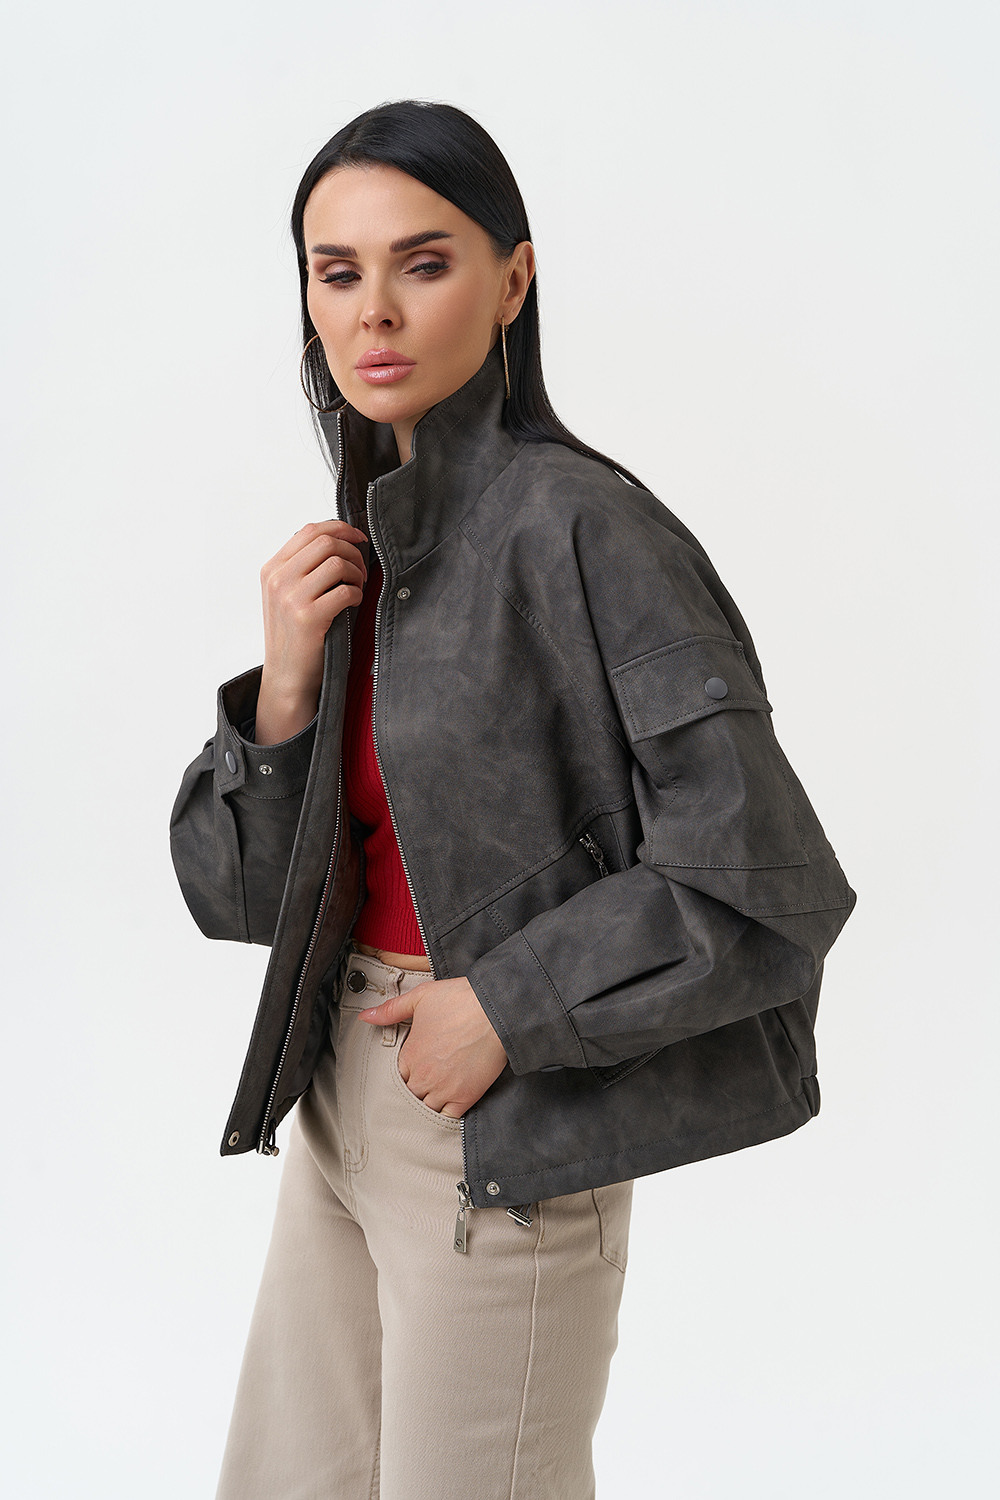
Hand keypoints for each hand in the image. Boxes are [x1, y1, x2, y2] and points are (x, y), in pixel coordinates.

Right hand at [256, 519, 369, 744]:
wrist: (286, 677)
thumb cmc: (294, 636)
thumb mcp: (286, 596)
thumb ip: (302, 568)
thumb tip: (339, 541)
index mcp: (271, 569)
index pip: (309, 530)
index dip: (340, 528)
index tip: (358, 537)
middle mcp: (277, 579)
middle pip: (326, 542)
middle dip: (352, 552)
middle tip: (361, 571)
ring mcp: (290, 597)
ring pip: (337, 562)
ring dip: (357, 574)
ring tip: (357, 588)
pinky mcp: (308, 617)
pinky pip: (345, 590)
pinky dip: (357, 594)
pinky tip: (355, 603)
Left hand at [360, 977, 508, 1117]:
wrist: (495, 1011)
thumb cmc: (460, 1000)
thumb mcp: (420, 997)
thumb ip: (391, 1010)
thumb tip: (365, 1017)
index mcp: (410, 1054)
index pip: (395, 1076)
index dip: (402, 1074)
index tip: (410, 1070)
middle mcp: (423, 1076)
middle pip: (408, 1096)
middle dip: (413, 1091)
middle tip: (422, 1085)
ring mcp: (444, 1089)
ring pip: (425, 1109)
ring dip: (426, 1105)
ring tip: (431, 1098)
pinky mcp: (465, 1097)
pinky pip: (447, 1118)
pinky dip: (443, 1117)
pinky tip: (445, 1110)